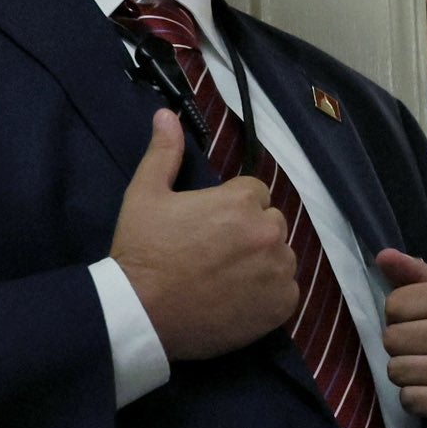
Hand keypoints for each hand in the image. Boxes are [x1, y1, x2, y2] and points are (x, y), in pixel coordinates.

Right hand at [110, 109, 298, 359]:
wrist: (140, 313)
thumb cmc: (142, 251)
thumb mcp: (145, 195)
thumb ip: (164, 153)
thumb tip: (166, 114)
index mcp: (242, 202)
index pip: (255, 193)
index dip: (231, 206)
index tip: (207, 225)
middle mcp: (269, 232)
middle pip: (272, 223)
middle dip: (250, 231)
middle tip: (214, 252)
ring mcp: (279, 270)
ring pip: (281, 256)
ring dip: (262, 262)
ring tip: (224, 277)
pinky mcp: (282, 304)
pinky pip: (286, 291)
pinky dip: (268, 294)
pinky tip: (237, 299)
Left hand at [376, 249, 426, 427]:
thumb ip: (418, 277)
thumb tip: (382, 255)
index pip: (395, 303)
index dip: (400, 318)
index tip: (422, 326)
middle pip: (392, 338)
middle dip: (401, 349)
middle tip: (426, 353)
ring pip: (397, 370)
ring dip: (407, 376)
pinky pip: (410, 399)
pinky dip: (417, 400)